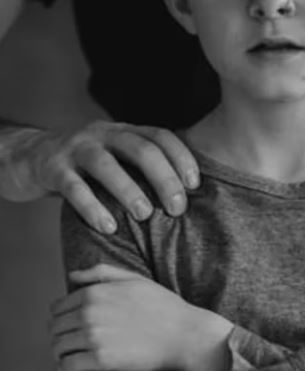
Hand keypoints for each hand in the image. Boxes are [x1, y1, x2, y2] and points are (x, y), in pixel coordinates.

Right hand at [0, 121, 198, 232]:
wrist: (31, 158)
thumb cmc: (89, 167)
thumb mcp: (119, 159)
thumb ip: (146, 169)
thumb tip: (189, 198)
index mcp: (125, 131)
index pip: (161, 136)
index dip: (182, 158)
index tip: (195, 185)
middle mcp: (103, 134)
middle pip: (141, 149)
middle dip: (164, 179)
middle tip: (177, 208)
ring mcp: (76, 149)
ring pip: (106, 165)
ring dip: (129, 191)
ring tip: (145, 216)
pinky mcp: (52, 168)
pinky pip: (73, 188)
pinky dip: (92, 207)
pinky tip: (108, 227)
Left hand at [49, 265, 232, 370]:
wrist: (184, 335)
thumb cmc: (164, 306)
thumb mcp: (135, 279)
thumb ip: (102, 272)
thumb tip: (72, 276)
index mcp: (95, 293)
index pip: (59, 307)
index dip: (61, 317)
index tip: (69, 324)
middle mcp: (90, 313)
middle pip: (55, 327)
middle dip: (58, 334)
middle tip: (68, 341)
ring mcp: (94, 337)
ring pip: (58, 346)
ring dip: (59, 352)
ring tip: (67, 355)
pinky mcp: (100, 360)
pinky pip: (68, 365)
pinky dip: (64, 368)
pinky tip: (69, 368)